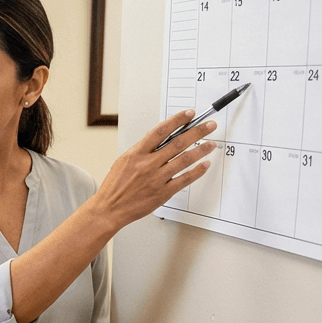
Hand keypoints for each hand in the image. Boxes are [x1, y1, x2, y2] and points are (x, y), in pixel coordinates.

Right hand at [90, 110, 217, 228]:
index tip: (189, 114)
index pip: (160, 131)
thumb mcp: (123, 161)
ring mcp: (157, 178)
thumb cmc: (115, 186)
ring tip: (212, 144)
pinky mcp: (163, 192)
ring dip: (201, 150)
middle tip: (210, 126)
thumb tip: (156, 136)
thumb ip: (141, 149)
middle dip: (196, 132)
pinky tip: (205, 165)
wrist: (110, 208)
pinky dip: (197, 171)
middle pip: (177, 143)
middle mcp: (148, 164)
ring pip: (184, 160)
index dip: (177, 120)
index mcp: (136, 154)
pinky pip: (184, 179)